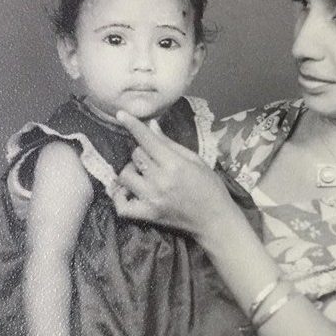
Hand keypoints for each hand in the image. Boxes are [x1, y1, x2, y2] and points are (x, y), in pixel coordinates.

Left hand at [113, 112, 232, 243]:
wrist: (215, 220)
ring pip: (125, 175)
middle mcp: (160, 180)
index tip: (122, 114)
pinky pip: (122, 206)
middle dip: (142, 152)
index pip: (147, 140)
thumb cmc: (210, 187)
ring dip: (132, 171)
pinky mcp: (148, 215)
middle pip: (135, 155)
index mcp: (174, 164)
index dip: (133, 125)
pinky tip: (127, 192)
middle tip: (153, 158)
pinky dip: (120, 198)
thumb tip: (151, 126)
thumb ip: (170, 144)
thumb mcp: (196, 160)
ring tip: (143, 175)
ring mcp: (152, 199)